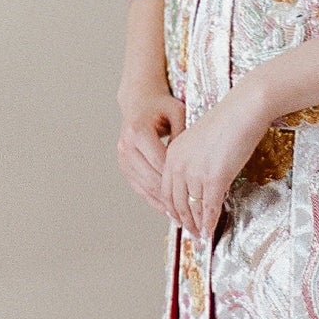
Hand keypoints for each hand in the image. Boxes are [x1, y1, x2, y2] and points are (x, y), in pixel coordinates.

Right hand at [117, 78, 184, 213]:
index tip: (195, 193)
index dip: (178, 179)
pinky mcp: (124, 165)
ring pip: (144, 186)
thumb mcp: (178, 113)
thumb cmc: (161, 105)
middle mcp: (126, 145)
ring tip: (180, 217)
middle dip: (172, 197)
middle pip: (151, 178)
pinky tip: (166, 209)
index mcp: (138, 131)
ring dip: (162, 202)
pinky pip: (138, 186)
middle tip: (190, 211)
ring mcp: (122, 157)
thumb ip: (184, 137)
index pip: (161, 162)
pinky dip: (152, 198)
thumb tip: (195, 162)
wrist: (139, 101)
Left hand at [159, 85, 270, 239]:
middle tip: (190, 232)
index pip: (166, 189)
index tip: (178, 218)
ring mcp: (195, 172)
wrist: (243, 110)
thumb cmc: (228, 120)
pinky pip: (209, 207)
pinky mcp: (213, 178)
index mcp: (173, 153)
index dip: (172, 208)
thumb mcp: (201, 140)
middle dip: (183, 220)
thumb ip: (195, 160)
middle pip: (176, 202)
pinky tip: (210, 230)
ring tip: (201, 235)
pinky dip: (209, 222)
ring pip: (192, 207)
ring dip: (196, 224)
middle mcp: (179, 164)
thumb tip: (201, 181)